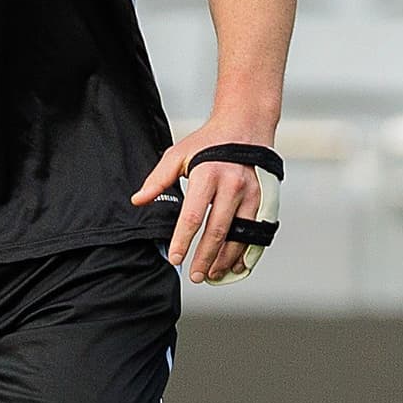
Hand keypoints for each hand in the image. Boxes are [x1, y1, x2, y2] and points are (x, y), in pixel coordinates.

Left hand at [131, 121, 266, 283]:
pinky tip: (234, 264)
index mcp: (208, 174)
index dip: (183, 240)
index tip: (174, 258)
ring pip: (239, 236)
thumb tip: (138, 200)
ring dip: (225, 259)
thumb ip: (158, 179)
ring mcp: (251, 194)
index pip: (193, 216)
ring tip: (212, 274)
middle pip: (217, 231)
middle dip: (205, 258)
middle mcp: (232, 185)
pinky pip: (255, 233)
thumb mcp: (178, 154)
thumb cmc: (210, 141)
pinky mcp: (264, 200)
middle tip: (194, 275)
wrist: (246, 126)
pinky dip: (245, 252)